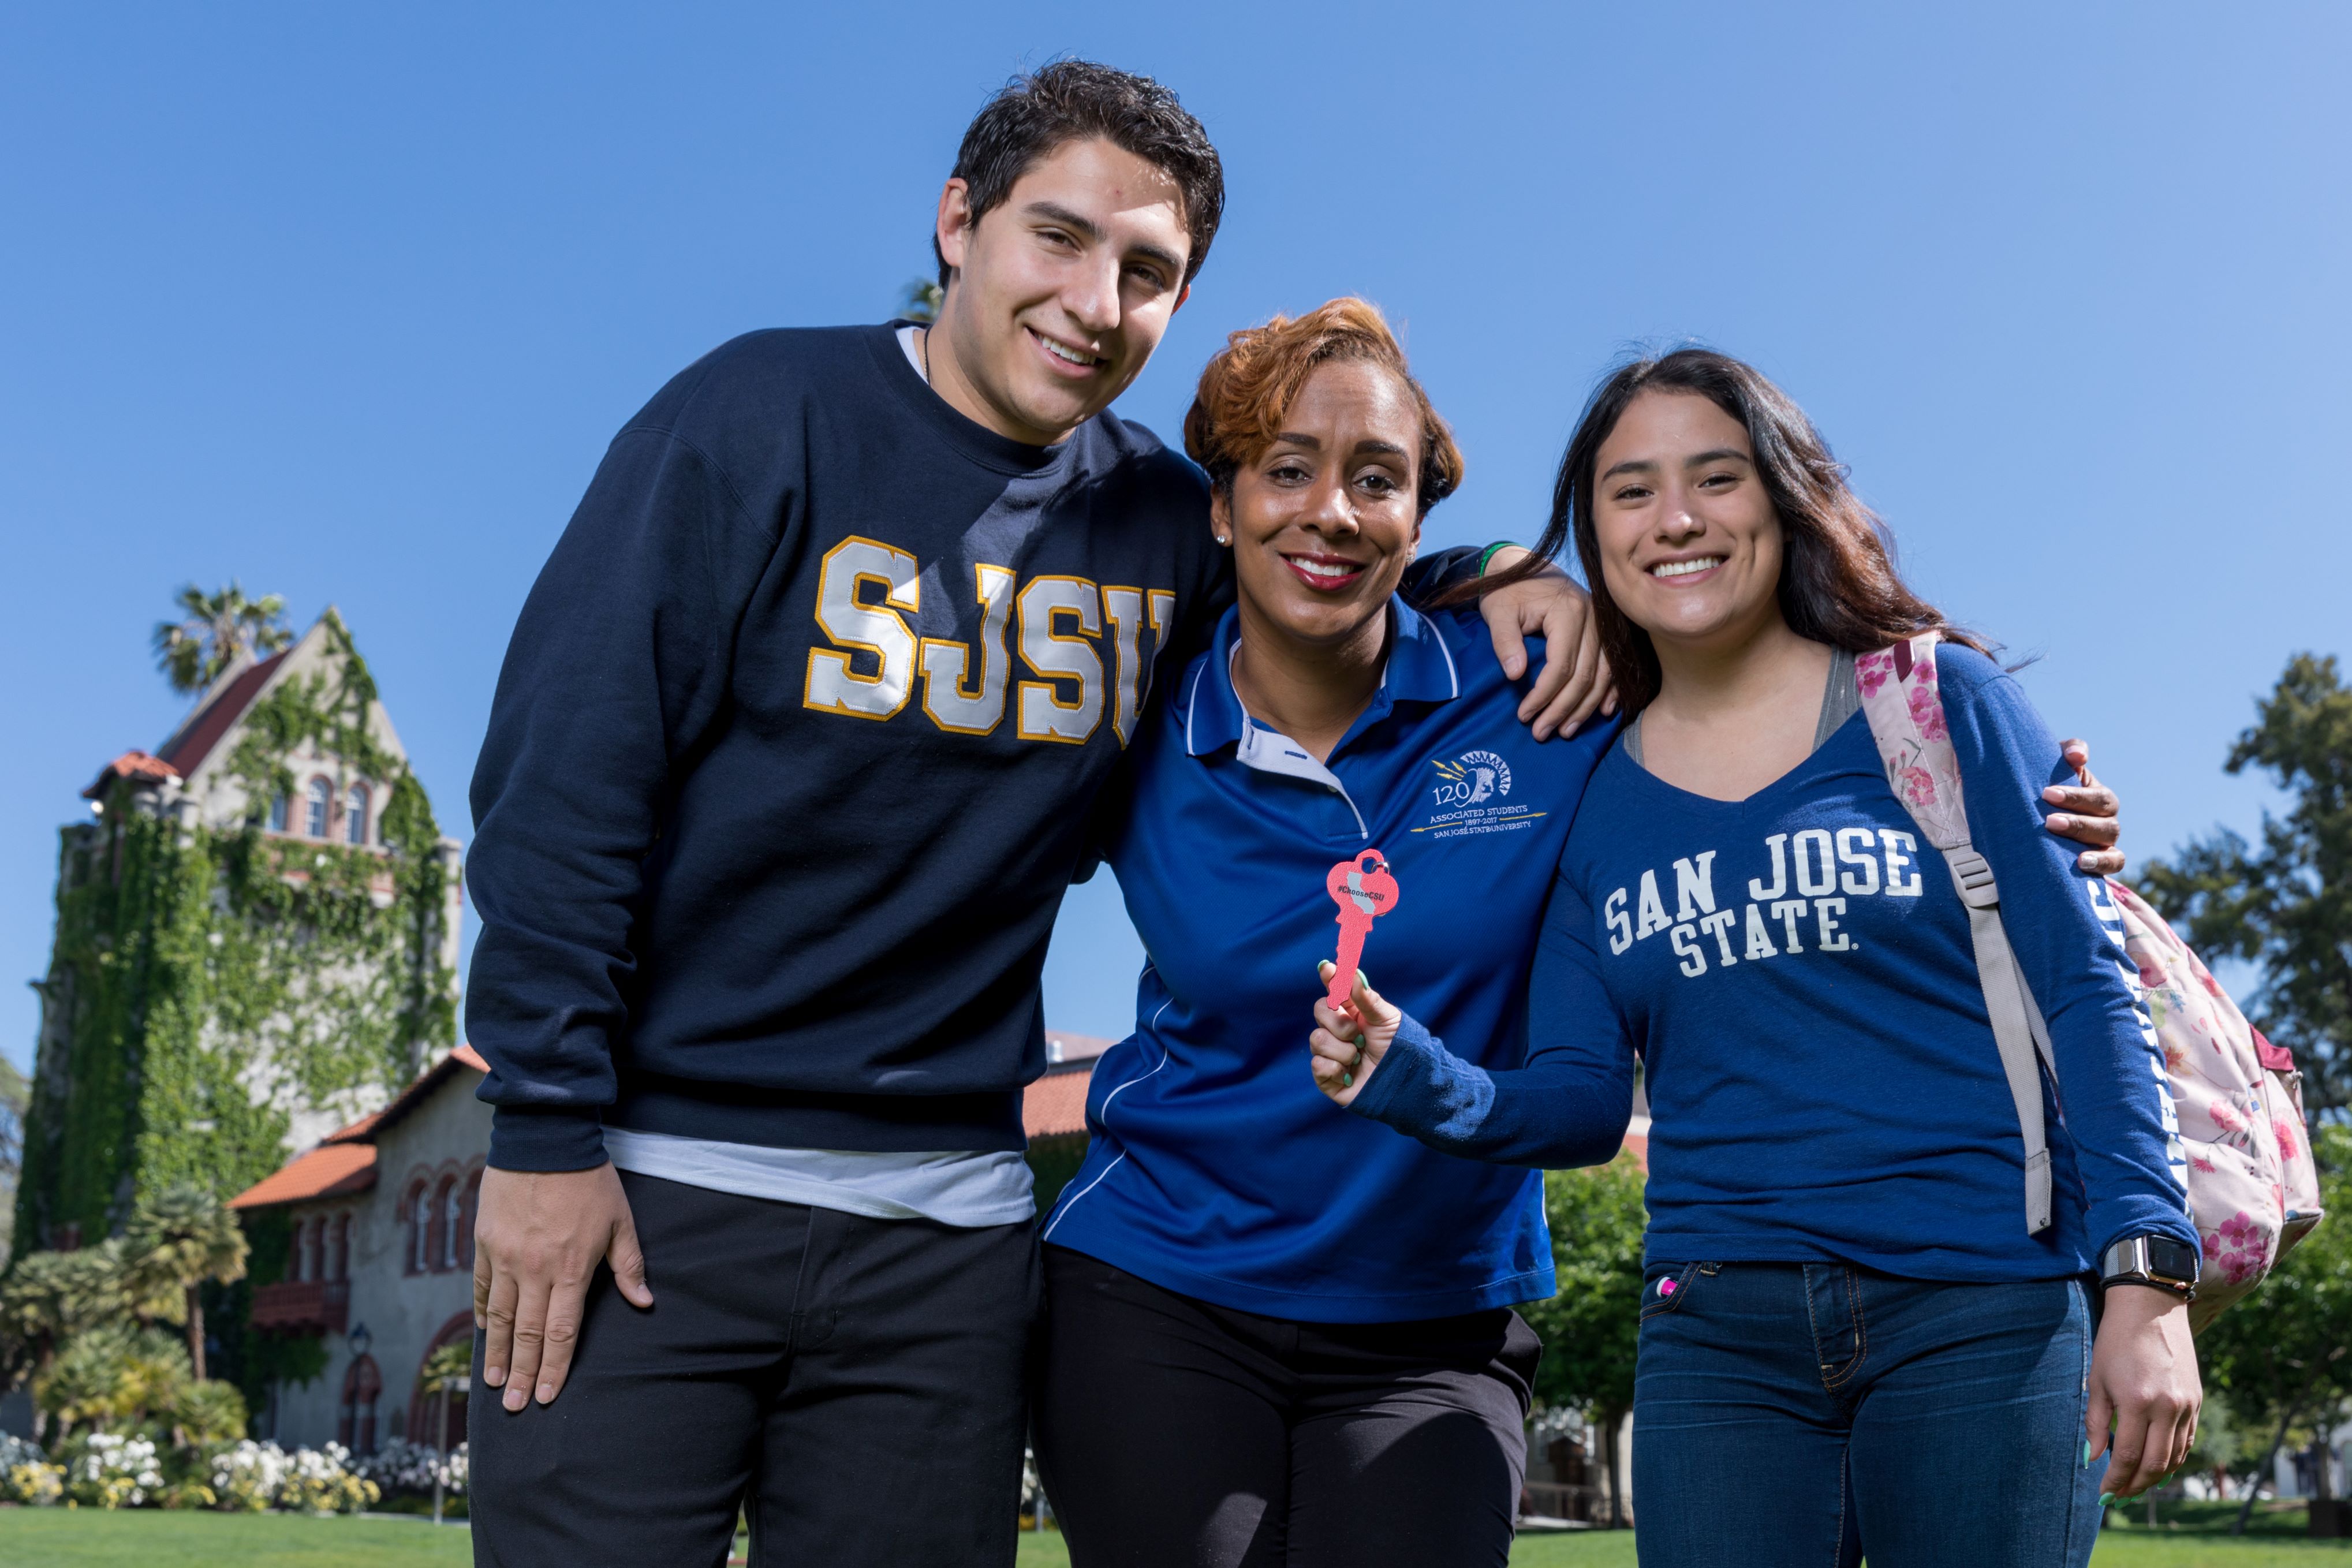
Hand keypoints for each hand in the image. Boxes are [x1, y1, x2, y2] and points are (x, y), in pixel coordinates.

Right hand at [473, 1162, 652, 1411]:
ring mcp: (505, 1258)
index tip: (547, 1396)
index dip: (554, 1367)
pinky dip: (482, 1312)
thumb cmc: (590, 1181)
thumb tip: (644, 1302)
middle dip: (521, 1373)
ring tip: (493, 1382)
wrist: (546, 1140)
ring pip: (498, 1316)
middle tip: (514, 1407)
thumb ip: (628, 1265)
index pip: (560, 1332)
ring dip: (496, 1352)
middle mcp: (534, 1271)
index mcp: (571, 1269)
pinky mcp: (485, 1242)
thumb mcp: (620, 1221)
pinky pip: (481, 1286)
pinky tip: (484, 1331)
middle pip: (526, 1334)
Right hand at [1310, 962, 1402, 1107]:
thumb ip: (1366, 997)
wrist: (1403, 1082)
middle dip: (1340, 1024)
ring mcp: (1330, 1053)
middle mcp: (1338, 1030)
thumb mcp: (1386, 1019)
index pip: (1334, 991)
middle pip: (1320, 1012)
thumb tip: (1350, 971)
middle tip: (1359, 1037)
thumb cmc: (1398, 1048)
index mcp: (1352, 1012)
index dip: (1330, 978)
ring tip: (1358, 1058)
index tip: (1327, 968)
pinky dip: (1336, 1069)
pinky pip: (1318, 1064)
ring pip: (1317, 1039)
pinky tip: (1350, 1074)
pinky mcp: (1327, 1076)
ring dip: (1342, 1050)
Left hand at [1476, 548, 1615, 740]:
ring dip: (1586, 706)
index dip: (1544, 695)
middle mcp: (1593, 617)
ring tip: (1566, 730)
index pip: (1562, 665)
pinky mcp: (1604, 630)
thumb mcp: (1498, 611)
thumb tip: (1516, 676)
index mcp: (1568, 610)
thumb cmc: (1506, 590)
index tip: (1524, 716)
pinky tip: (1602, 711)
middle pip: (1585, 675)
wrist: (1520, 566)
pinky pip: (1613, 666)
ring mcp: (1602, 624)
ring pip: (1603, 674)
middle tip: (1542, 733)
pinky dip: (1609, 691)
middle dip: (1563, 709)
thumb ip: (1505, 642)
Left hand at [2044, 738, 2122, 875]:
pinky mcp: (2103, 861)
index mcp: (2096, 795)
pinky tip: (2082, 864)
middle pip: (2105, 818)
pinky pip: (2115, 862)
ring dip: (2087, 840)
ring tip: (2068, 847)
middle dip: (2077, 821)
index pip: (2096, 796)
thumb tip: (2077, 756)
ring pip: (2110, 839)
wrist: (2029, 821)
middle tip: (2049, 821)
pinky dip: (2103, 863)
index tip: (2047, 794)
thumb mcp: (2052, 766)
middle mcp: (2106, 817)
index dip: (2076, 796)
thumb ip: (2068, 752)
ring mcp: (2106, 840)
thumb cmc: (2043, 789)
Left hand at [2086, 1284, 2199, 1501]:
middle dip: (2136, 1486)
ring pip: (2175, 1457)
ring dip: (2156, 1478)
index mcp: (2137, 1402)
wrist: (2151, 1309)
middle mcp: (2168, 1408)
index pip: (2128, 1456)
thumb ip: (2096, 1422)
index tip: (2104, 1493)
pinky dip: (2173, 1458)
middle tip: (2119, 1496)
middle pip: (2155, 1465)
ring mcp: (2186, 1406)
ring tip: (2136, 1486)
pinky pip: (2187, 1440)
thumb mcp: (2097, 1379)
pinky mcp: (2197, 1401)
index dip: (2116, 1480)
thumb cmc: (2115, 1341)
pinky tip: (2158, 1465)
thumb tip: (2093, 1458)